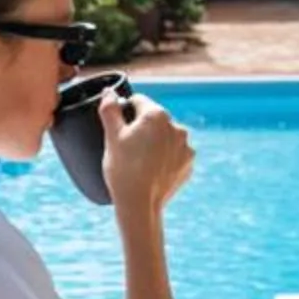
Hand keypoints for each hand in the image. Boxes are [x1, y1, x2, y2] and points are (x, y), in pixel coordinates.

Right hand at [101, 91, 192, 217]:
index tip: (119, 130)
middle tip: (127, 149)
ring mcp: (185, 146)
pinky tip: (152, 170)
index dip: (125, 113)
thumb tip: (109, 92)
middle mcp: (176, 127)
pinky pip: (174, 153)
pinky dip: (164, 158)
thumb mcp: (111, 137)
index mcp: (157, 115)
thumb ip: (109, 109)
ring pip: (165, 136)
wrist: (140, 205)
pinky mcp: (189, 163)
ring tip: (140, 162)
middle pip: (154, 119)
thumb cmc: (123, 169)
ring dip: (155, 142)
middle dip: (141, 128)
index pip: (138, 102)